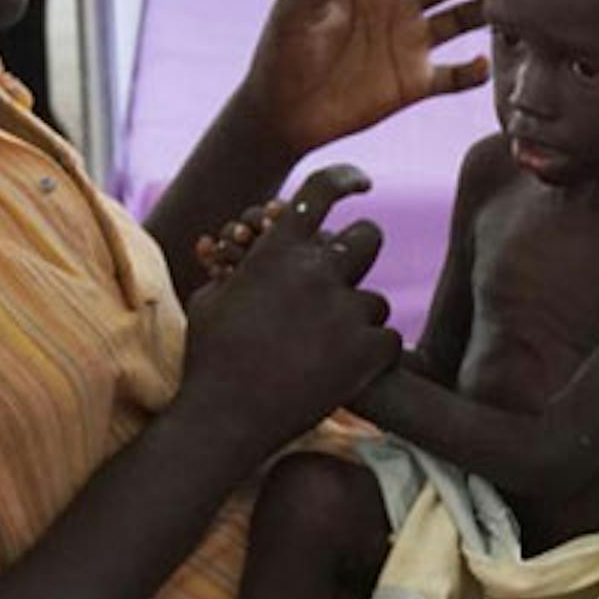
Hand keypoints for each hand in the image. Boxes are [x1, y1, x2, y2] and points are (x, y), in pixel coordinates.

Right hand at [179, 167, 403, 456]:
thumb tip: (241, 256)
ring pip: (375, 300)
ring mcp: (346, 309)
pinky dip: (373, 355)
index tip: (361, 184)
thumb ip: (239, 271)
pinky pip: (389, 340)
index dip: (345, 180)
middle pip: (368, 237)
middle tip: (345, 284)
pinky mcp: (368, 350)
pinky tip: (347, 371)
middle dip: (359, 255)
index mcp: (277, 249)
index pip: (320, 191)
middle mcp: (317, 270)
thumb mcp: (211, 300)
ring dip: (358, 320)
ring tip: (324, 352)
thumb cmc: (209, 359)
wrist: (223, 418)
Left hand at [244, 0, 489, 155]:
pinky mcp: (416, 83)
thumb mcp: (297, 7)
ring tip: (505, 15)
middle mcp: (398, 5)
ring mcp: (410, 43)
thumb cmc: (280, 53)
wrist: (280, 114)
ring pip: (463, 19)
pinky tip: (481, 66)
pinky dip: (475, 71)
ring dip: (487, 12)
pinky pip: (457, 75)